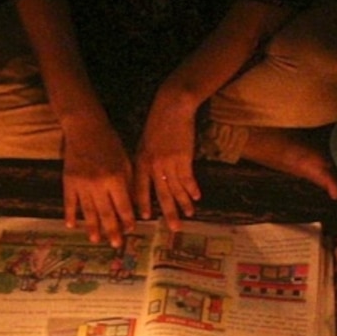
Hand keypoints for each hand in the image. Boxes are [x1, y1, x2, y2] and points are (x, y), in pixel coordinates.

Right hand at [60, 115, 137, 243]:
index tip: (131, 231)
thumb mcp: (125, 161)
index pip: (123, 206)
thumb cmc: (109, 143)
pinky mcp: (68, 181)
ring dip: (92, 227)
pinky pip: (69, 202)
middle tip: (116, 245)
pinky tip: (72, 226)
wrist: (85, 128)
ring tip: (96, 240)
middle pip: (106, 213)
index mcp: (116, 178)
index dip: (127, 220)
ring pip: (88, 211)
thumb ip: (128, 183)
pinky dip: (70, 215)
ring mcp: (81, 184)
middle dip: (112, 230)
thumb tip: (132, 206)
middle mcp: (99, 184)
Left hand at [135, 97, 201, 226]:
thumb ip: (144, 161)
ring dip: (183, 203)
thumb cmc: (156, 123)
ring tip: (188, 215)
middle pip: (160, 194)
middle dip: (167, 212)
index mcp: (140, 162)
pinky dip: (192, 189)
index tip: (145, 219)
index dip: (143, 204)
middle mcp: (153, 166)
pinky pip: (188, 178)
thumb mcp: (144, 142)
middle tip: (173, 228)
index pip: (139, 189)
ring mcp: (169, 163)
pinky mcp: (183, 158)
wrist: (171, 107)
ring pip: (176, 189)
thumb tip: (146, 177)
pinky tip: (197, 197)